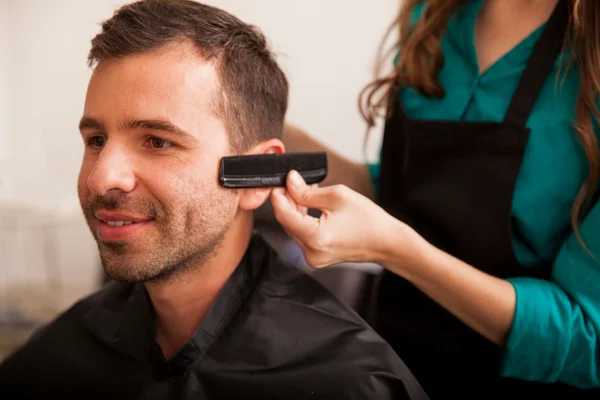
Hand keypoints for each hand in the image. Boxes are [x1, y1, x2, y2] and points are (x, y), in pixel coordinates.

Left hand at [270, 170, 416, 268]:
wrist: (386, 242)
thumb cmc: (368, 220)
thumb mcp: (337, 196)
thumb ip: (308, 191)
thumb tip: (290, 181)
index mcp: (315, 238)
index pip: (284, 215)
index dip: (278, 196)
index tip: (279, 182)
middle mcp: (311, 252)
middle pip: (287, 222)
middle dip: (287, 201)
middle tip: (292, 183)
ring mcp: (313, 258)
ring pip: (293, 228)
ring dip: (295, 210)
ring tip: (304, 192)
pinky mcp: (317, 257)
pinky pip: (302, 235)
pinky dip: (303, 220)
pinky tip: (309, 206)